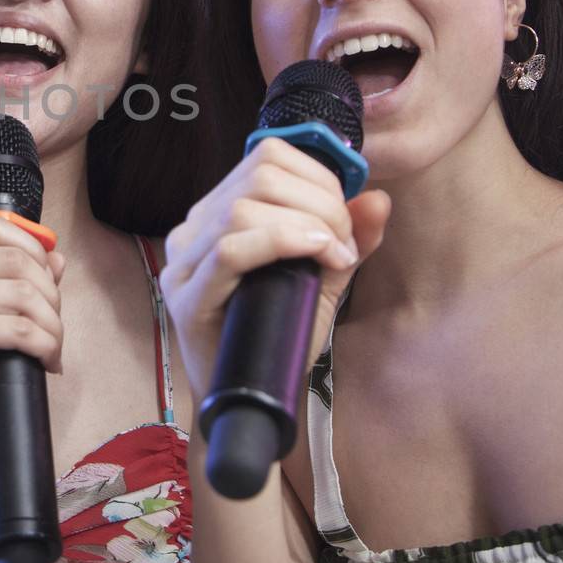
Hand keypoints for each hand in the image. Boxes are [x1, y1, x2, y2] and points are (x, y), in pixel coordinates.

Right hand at [0, 216, 64, 455]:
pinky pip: (19, 329)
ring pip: (22, 294)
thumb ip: (13, 281)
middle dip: (50, 292)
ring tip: (53, 347)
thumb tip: (57, 258)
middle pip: (14, 259)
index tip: (48, 282)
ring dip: (52, 324)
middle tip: (54, 325)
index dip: (33, 249)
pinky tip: (47, 361)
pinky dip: (45, 345)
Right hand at [159, 138, 391, 406]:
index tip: (346, 221)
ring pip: (244, 207)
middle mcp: (193, 229)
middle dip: (320, 202)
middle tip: (344, 244)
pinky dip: (282, 242)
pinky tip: (318, 256)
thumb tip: (379, 197)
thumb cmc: (277, 340)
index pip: (266, 156)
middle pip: (259, 175)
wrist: (250, 406)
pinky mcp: (186, 296)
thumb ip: (349, 239)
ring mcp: (183, 262)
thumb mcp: (323, 282)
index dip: (318, 177)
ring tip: (334, 257)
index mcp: (218, 213)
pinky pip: (230, 248)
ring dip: (307, 223)